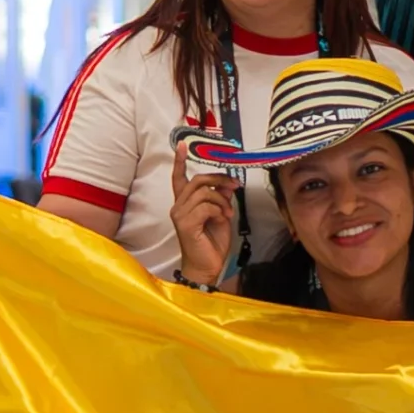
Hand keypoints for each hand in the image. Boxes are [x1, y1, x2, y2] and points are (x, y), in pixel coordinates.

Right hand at [170, 146, 237, 287]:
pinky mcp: (186, 224)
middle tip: (235, 186)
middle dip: (220, 179)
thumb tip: (226, 185)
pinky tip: (223, 218)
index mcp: (185, 203)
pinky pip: (206, 206)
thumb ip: (220, 198)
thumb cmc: (211, 243)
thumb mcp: (220, 215)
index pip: (179, 178)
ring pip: (204, 192)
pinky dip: (219, 209)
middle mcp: (178, 207)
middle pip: (198, 180)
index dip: (179, 161)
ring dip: (222, 200)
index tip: (181, 146)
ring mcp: (180, 215)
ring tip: (228, 212)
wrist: (207, 267)